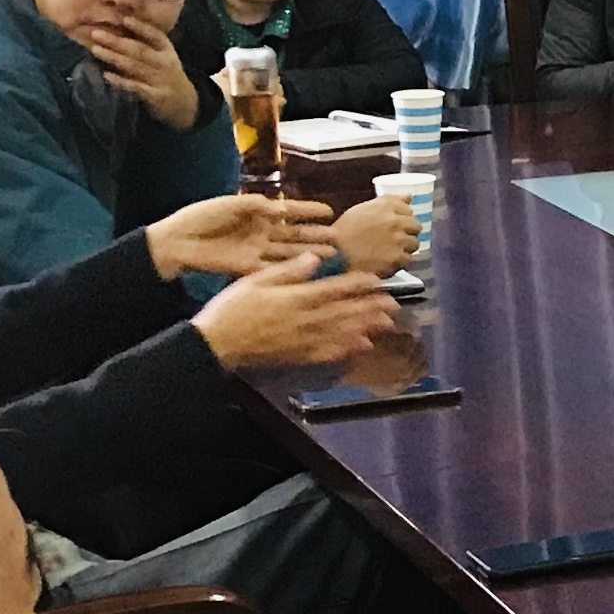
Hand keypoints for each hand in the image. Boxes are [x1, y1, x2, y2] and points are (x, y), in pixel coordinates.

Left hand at [84, 12, 201, 128]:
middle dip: (116, 41)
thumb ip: (146, 43)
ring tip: (95, 49)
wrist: (183, 102)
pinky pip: (135, 87)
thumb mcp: (163, 56)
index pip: (155, 36)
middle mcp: (165, 63)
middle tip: (96, 33)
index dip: (141, 27)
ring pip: (134, 66)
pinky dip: (121, 81)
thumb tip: (120, 23)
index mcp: (167, 50)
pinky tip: (106, 75)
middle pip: (139, 50)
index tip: (124, 19)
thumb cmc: (165, 73)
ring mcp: (160, 80)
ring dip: (113, 57)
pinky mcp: (154, 96)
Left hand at [148, 193, 331, 279]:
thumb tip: (280, 208)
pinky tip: (308, 270)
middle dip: (316, 235)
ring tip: (332, 255)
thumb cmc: (201, 217)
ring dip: (310, 253)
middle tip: (339, 238)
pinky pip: (274, 267)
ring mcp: (256, 250)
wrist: (178, 241)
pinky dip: (290, 269)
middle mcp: (261, 231)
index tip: (329, 211)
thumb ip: (256, 205)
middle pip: (294, 233)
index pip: (289, 210)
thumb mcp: (230, 203)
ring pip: (289, 251)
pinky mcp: (248, 266)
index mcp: (257, 212)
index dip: (308, 210)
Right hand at [190, 256, 403, 372]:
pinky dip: (350, 348)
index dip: (360, 284)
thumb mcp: (256, 280)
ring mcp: (306, 340)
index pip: (337, 288)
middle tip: (395, 302)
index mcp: (298, 297)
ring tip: (388, 322)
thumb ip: (288, 270)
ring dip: (368, 326)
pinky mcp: (300, 356)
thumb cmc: (232, 308)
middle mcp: (308, 319)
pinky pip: (331, 352)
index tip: (378, 280)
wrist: (218, 344)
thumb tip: (315, 258)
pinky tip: (363, 345)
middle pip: (348, 311)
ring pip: (345, 332)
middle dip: (373, 306)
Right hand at [330, 193, 420, 276]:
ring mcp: (398, 240)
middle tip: (392, 240)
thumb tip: (410, 196)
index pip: (408, 209)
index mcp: (385, 206)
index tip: (392, 225)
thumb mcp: (362, 210)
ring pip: (414, 244)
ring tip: (387, 252)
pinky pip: (408, 260)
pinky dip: (399, 262)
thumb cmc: (344, 232)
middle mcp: (394, 221)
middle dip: (406, 233)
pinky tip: (386, 261)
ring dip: (404, 248)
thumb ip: (388, 202)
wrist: (334, 256)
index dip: (402, 218)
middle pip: (416, 226)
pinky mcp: (397, 258)